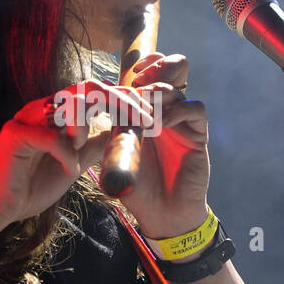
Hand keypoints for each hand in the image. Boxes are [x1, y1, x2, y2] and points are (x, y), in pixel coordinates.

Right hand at [0, 79, 153, 227]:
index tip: (152, 115)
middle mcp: (44, 107)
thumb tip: (122, 131)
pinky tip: (69, 169)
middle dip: (122, 102)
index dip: (126, 98)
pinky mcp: (15, 134)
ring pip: (71, 104)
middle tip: (145, 121)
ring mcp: (28, 116)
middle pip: (90, 88)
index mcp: (59, 110)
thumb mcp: (75, 161)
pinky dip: (66, 153)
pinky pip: (51, 136)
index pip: (97, 90)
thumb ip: (94, 144)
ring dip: (88, 127)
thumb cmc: (33, 184)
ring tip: (84, 150)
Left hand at [116, 51, 210, 240]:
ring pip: (180, 87)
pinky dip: (178, 110)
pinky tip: (162, 124)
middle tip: (140, 79)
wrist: (162, 215)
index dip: (140, 68)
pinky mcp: (198, 135)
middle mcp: (166, 113)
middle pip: (170, 70)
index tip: (125, 75)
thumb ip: (107, 135)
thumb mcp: (116, 157)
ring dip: (161, 91)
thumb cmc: (137, 188)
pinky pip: (195, 109)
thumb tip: (85, 116)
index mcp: (146, 114)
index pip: (147, 78)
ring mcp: (183, 123)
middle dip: (155, 68)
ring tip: (147, 104)